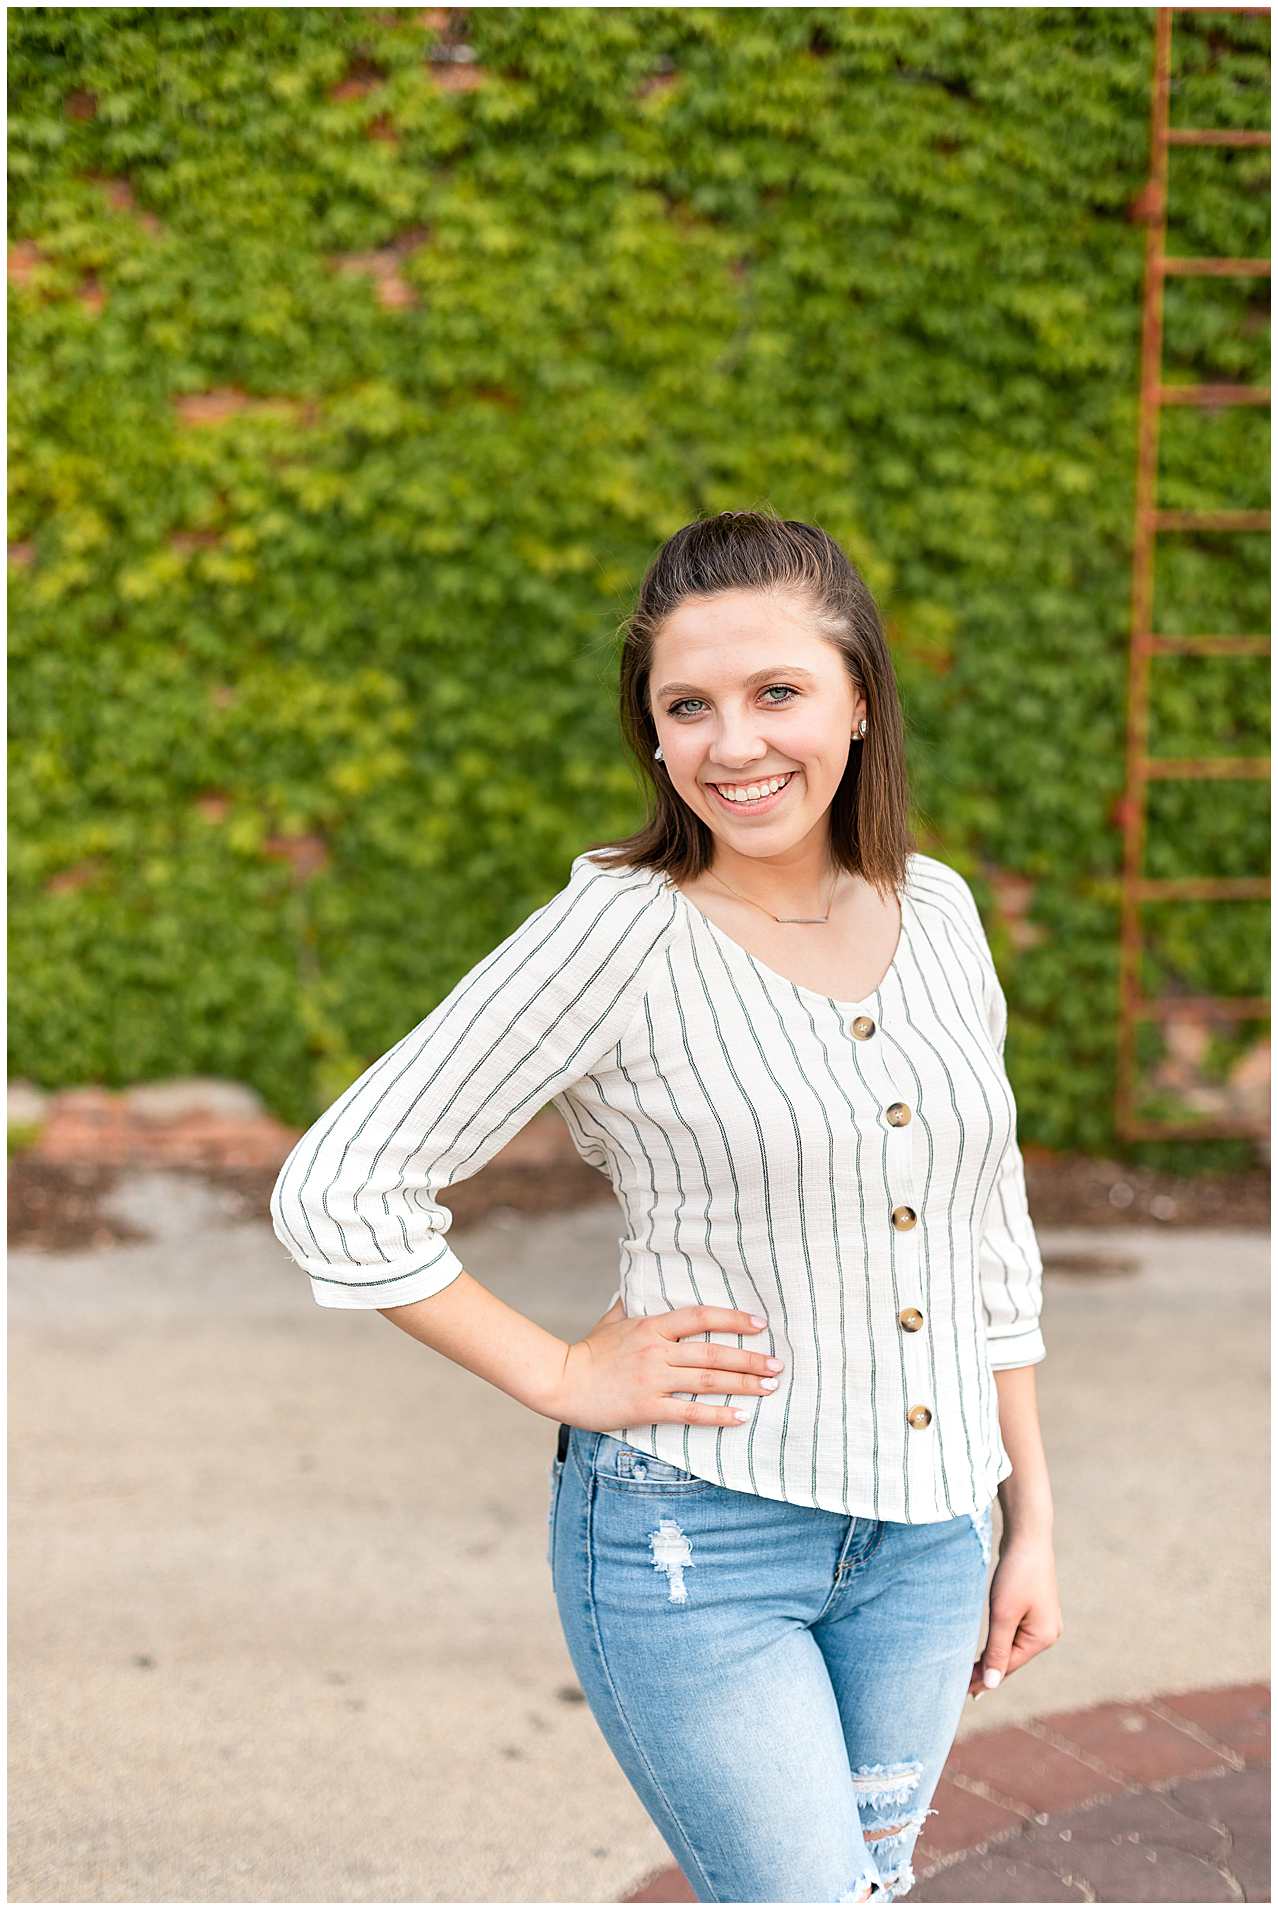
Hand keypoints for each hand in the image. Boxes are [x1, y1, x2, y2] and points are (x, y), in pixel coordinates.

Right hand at [550, 1298, 782, 1432]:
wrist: (561, 1382)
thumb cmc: (589, 1350)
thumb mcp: (613, 1319)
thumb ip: (634, 1303)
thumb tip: (644, 1283)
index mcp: (652, 1326)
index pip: (701, 1317)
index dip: (733, 1319)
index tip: (760, 1325)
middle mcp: (657, 1351)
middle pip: (713, 1353)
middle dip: (750, 1359)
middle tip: (777, 1365)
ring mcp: (653, 1380)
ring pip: (708, 1382)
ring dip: (743, 1384)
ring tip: (769, 1387)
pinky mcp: (647, 1408)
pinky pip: (690, 1412)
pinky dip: (718, 1415)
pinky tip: (740, 1416)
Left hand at [968, 1529, 1062, 1699]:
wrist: (1028, 1536)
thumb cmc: (1017, 1573)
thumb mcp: (1003, 1614)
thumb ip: (997, 1650)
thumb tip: (992, 1684)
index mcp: (1042, 1637)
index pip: (1008, 1666)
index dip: (985, 1678)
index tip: (962, 1691)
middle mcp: (1047, 1633)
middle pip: (1012, 1658)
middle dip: (988, 1670)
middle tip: (961, 1685)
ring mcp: (1042, 1620)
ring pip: (1012, 1646)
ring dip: (992, 1656)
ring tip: (970, 1672)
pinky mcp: (1033, 1608)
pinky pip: (1013, 1631)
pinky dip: (998, 1640)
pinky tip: (987, 1648)